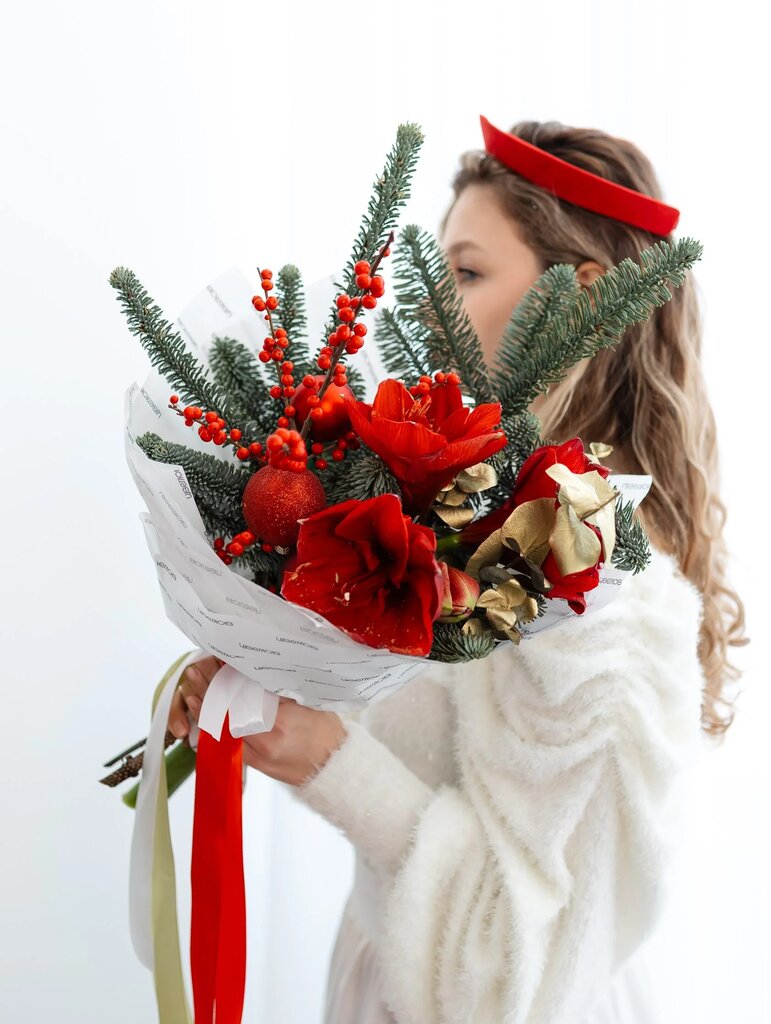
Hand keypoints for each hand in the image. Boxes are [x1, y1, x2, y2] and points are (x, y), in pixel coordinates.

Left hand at [168, 656, 347, 786]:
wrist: (334, 767)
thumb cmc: (326, 732)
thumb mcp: (308, 702)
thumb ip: (279, 690)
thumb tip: (252, 671)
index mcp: (279, 724)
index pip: (242, 698)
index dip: (226, 680)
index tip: (216, 662)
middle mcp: (264, 743)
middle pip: (227, 713)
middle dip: (208, 691)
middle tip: (195, 672)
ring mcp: (257, 757)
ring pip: (222, 730)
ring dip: (205, 708)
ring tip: (190, 688)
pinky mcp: (254, 764)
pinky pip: (227, 744)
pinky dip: (213, 727)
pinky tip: (202, 714)